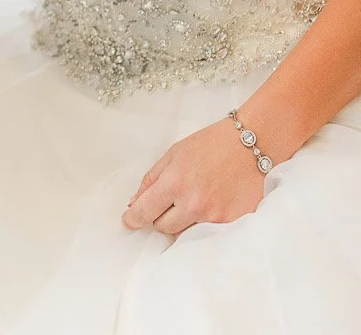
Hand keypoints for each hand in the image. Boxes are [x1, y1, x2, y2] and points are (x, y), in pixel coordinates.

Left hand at [121, 118, 265, 236]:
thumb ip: (152, 179)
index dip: (133, 219)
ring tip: (193, 198)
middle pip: (163, 227)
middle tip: (169, 201)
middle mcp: (193, 204)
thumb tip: (135, 202)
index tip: (128, 221)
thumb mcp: (174, 153)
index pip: (145, 211)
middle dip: (160, 216)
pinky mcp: (231, 224)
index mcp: (175, 183)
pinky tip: (210, 205)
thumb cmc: (210, 144)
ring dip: (182, 221)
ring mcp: (214, 217)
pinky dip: (203, 223)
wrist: (249, 145)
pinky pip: (207, 234)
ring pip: (184, 233)